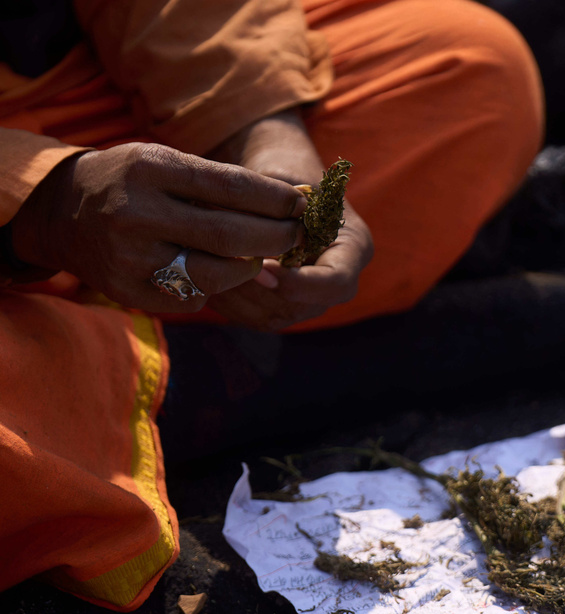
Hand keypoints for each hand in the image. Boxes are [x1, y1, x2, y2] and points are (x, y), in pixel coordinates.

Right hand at [9, 143, 305, 312]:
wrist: (62, 212)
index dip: (274, 200)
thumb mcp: (166, 162)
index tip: (301, 205)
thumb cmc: (132, 181)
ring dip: (251, 268)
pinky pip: (190, 297)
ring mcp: (129, 257)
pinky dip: (215, 288)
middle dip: (274, 238)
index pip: (230, 187)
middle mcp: (135, 213)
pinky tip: (222, 274)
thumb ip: (219, 182)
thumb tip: (290, 203)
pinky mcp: (127, 290)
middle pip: (228, 235)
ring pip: (214, 273)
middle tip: (296, 236)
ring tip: (266, 258)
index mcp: (149, 170)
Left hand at [206, 109, 374, 329]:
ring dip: (237, 294)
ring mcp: (309, 300)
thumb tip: (253, 238)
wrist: (272, 184)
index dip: (300, 283)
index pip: (336, 282)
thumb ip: (275, 207)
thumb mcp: (283, 179)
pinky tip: (204, 273)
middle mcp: (337, 282)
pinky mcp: (279, 308)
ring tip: (207, 264)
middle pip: (302, 306)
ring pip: (273, 316)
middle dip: (259, 288)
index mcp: (353, 247)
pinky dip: (226, 300)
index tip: (264, 266)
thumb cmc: (281, 172)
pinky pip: (253, 318)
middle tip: (222, 263)